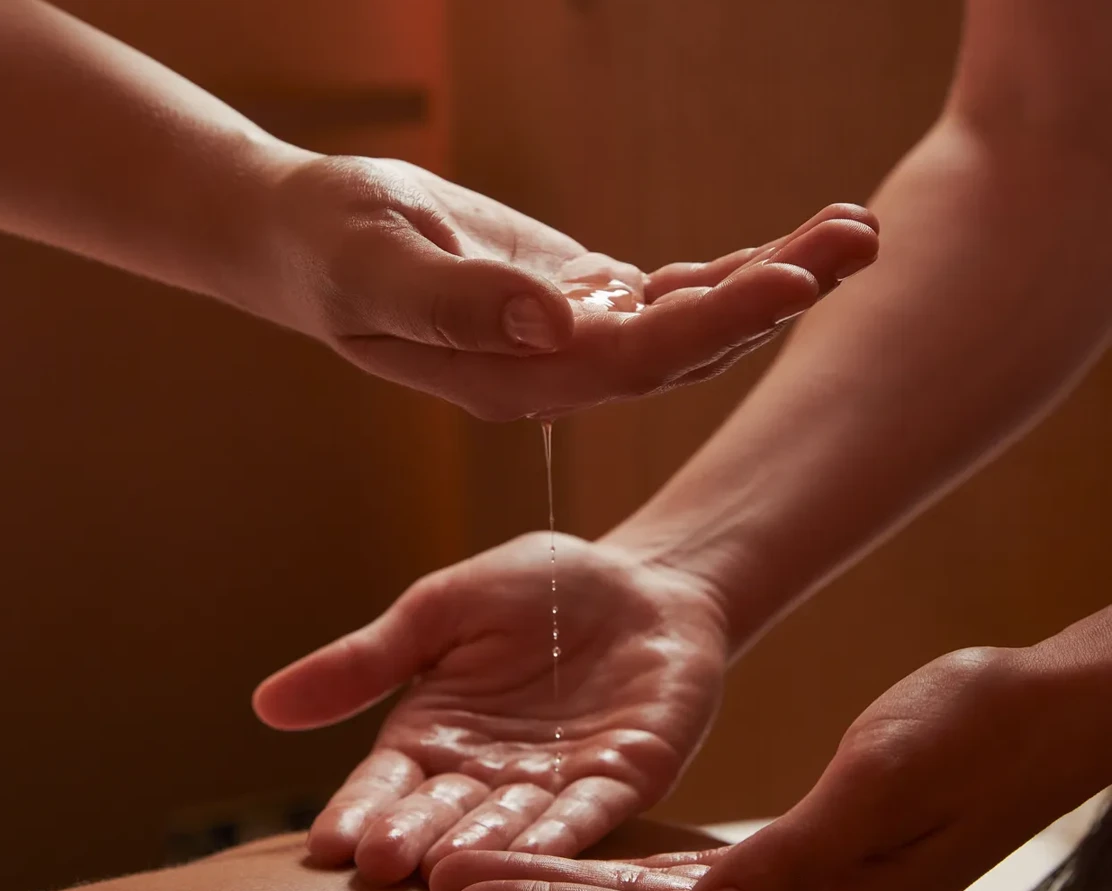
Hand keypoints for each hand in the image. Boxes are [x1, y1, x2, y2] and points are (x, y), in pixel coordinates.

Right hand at [249, 154, 878, 419]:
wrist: (309, 240)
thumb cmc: (330, 249)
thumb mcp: (377, 267)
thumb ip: (457, 304)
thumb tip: (555, 322)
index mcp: (514, 380)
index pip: (632, 364)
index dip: (711, 328)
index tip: (788, 281)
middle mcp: (555, 372)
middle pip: (684, 350)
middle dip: (771, 300)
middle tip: (860, 244)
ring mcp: (570, 340)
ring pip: (687, 322)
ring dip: (768, 281)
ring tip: (851, 232)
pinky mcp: (575, 301)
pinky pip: (666, 294)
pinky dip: (725, 271)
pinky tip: (786, 247)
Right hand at [252, 534, 727, 883]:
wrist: (641, 578)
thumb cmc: (536, 589)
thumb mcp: (439, 611)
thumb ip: (367, 661)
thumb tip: (264, 704)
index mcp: (433, 737)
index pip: (385, 785)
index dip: (359, 811)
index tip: (327, 844)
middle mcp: (486, 775)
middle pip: (440, 816)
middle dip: (411, 840)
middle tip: (380, 866)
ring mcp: (554, 785)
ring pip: (510, 827)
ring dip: (480, 851)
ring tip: (444, 876)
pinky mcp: (622, 781)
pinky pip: (588, 814)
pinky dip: (560, 838)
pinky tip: (533, 858)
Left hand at [432, 637, 1111, 890]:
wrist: (1026, 720)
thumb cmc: (964, 740)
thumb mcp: (880, 784)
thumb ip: (793, 860)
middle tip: (439, 885)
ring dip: (563, 885)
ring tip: (480, 870)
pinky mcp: (784, 871)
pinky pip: (678, 878)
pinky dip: (614, 868)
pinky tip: (570, 857)